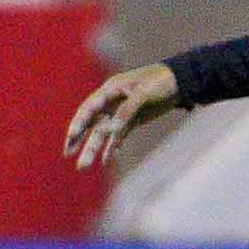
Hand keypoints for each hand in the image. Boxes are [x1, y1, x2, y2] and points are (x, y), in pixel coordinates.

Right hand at [63, 61, 180, 167]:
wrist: (181, 82)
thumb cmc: (161, 82)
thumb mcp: (144, 94)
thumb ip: (127, 111)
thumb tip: (112, 129)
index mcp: (110, 90)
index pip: (89, 108)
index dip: (79, 123)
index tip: (71, 137)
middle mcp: (112, 102)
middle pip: (91, 122)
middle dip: (79, 139)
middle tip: (67, 154)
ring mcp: (121, 112)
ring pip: (103, 133)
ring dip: (94, 148)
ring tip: (83, 166)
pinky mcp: (132, 121)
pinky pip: (118, 136)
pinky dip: (112, 147)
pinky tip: (106, 160)